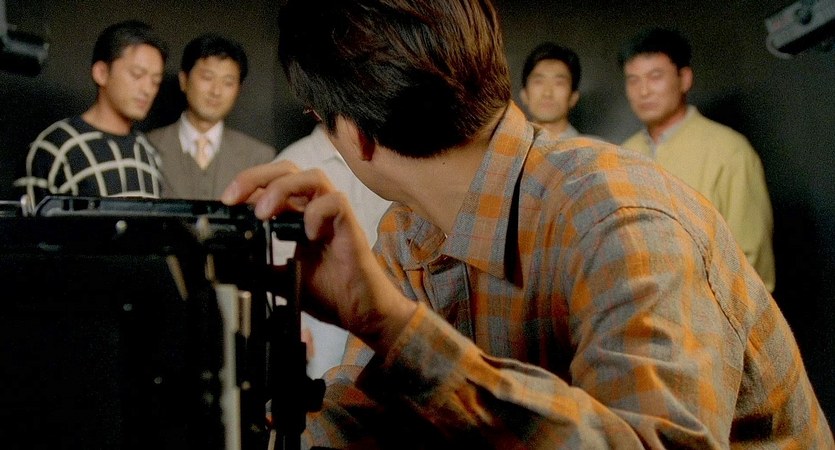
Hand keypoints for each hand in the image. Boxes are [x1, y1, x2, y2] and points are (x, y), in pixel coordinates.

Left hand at [222, 161, 415, 353]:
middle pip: (288, 169)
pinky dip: (316, 212)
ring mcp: (335, 217)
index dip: (247, 186)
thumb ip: (260, 268)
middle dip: (257, 176)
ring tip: (264, 212)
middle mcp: (316, 210)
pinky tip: (307, 234)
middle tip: (234, 199)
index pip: (272, 183)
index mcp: (298, 217)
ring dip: (282, 188)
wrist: (362, 314)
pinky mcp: (351, 228)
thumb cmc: (332, 294)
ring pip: (312, 176)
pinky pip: (335, 202)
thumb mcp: (283, 280)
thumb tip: (228, 266)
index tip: (226, 204)